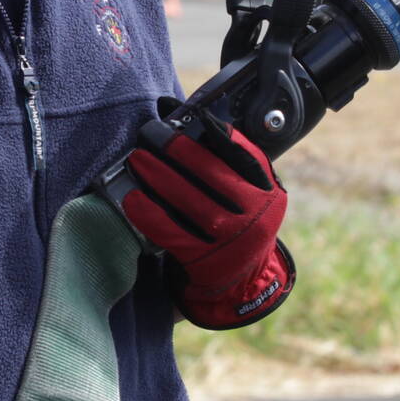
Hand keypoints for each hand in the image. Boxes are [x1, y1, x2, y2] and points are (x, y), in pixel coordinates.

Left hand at [122, 101, 296, 329]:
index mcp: (267, 194)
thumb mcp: (250, 196)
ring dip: (158, 175)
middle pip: (211, 173)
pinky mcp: (204, 259)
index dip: (221, 134)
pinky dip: (148, 213)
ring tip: (137, 159)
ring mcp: (229, 239)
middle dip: (177, 149)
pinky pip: (169, 230)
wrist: (242, 282)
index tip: (198, 119)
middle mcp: (253, 216)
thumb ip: (231, 162)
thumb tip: (190, 118)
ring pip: (188, 199)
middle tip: (152, 135)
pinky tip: (132, 197)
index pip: (246, 155)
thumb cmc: (239, 224)